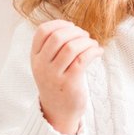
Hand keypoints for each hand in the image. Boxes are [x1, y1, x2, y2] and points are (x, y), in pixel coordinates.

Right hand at [31, 19, 99, 134]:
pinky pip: (83, 59)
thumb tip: (71, 26)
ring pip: (71, 47)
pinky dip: (93, 51)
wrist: (58, 111)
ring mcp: (54, 75)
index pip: (42, 31)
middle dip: (75, 31)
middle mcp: (42, 66)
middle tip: (85, 36)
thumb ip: (52, 47)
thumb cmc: (56, 82)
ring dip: (86, 41)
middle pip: (58, 37)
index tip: (72, 26)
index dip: (59, 23)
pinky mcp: (69, 84)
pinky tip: (98, 52)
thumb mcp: (46, 64)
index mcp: (35, 57)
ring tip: (93, 44)